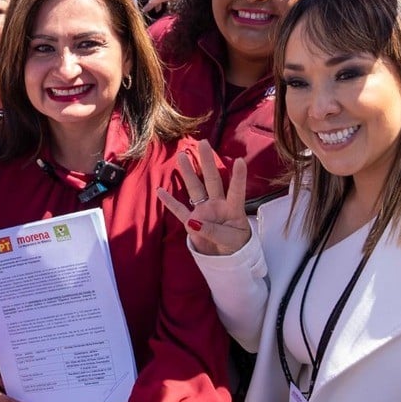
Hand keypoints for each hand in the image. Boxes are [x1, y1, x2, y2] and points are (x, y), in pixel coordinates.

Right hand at [157, 139, 251, 255]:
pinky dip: (170, 202)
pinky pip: (179, 211)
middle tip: (203, 143)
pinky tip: (160, 191)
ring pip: (195, 189)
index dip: (238, 177)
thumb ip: (213, 232)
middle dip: (207, 162)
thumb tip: (193, 222)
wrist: (226, 258)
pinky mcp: (192, 223)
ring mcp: (204, 212)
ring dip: (188, 173)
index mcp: (233, 209)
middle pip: (213, 181)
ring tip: (182, 156)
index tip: (240, 160)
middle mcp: (218, 205)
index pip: (236, 190)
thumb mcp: (230, 241)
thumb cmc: (235, 245)